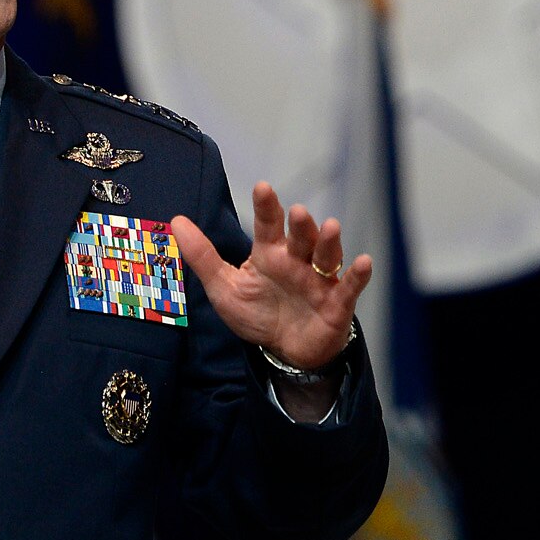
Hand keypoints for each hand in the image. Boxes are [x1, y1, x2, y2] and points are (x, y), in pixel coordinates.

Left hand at [171, 181, 370, 371]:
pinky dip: (358, 274)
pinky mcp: (337, 302)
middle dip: (301, 224)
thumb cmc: (257, 314)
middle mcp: (297, 260)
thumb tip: (176, 222)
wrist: (285, 352)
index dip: (267, 206)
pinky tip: (364, 262)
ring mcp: (319, 279)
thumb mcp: (224, 287)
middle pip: (301, 236)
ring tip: (330, 227)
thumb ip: (202, 256)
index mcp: (270, 253)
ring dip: (330, 241)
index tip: (263, 188)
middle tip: (297, 213)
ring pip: (327, 254)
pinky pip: (350, 285)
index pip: (268, 224)